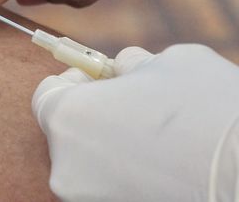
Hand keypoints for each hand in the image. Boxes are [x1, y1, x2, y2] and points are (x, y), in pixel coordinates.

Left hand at [32, 45, 238, 201]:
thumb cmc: (204, 108)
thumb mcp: (166, 63)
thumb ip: (131, 64)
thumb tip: (124, 67)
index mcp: (67, 118)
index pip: (46, 94)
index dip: (71, 81)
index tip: (94, 79)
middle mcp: (65, 165)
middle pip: (67, 128)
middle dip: (94, 111)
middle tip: (129, 104)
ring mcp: (85, 197)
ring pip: (88, 157)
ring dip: (109, 142)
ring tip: (151, 134)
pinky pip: (105, 181)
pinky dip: (121, 169)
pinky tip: (156, 161)